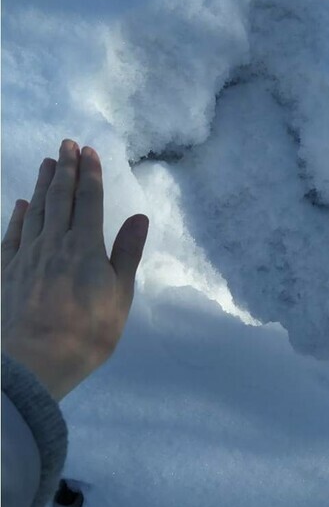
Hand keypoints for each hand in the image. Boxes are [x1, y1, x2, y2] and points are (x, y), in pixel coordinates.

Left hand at [1, 140, 148, 399]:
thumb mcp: (120, 295)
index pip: (88, 201)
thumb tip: (139, 217)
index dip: (90, 175)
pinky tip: (21, 204)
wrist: (34, 362)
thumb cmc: (88, 332)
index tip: (90, 151)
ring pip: (35, 210)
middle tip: (66, 144)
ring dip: (43, 185)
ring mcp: (26, 256)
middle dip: (65, 169)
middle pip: (59, 198)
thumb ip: (126, 253)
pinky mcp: (7, 272)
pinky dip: (18, 216)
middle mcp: (53, 243)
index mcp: (85, 246)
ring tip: (48, 163)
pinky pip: (12, 235)